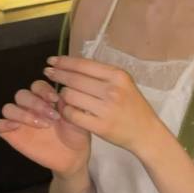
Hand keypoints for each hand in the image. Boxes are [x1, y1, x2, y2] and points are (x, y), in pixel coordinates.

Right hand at [0, 79, 90, 177]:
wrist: (73, 156)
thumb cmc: (76, 134)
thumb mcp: (78, 116)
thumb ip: (69, 103)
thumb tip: (63, 91)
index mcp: (45, 98)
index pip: (37, 85)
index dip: (43, 90)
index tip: (55, 100)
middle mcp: (30, 107)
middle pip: (21, 95)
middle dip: (35, 103)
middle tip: (52, 117)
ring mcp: (20, 120)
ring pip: (8, 108)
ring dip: (23, 114)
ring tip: (41, 125)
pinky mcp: (12, 134)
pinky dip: (3, 123)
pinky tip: (16, 127)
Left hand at [43, 55, 163, 154]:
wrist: (146, 132)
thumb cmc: (133, 105)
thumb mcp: (123, 84)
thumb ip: (102, 74)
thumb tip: (74, 64)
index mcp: (117, 76)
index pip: (84, 65)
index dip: (65, 62)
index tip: (52, 60)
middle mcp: (112, 90)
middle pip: (74, 79)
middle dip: (58, 75)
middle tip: (47, 73)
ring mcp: (106, 109)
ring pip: (70, 96)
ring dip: (62, 95)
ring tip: (62, 95)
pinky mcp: (100, 126)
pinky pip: (72, 115)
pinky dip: (65, 111)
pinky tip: (65, 110)